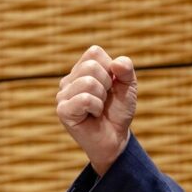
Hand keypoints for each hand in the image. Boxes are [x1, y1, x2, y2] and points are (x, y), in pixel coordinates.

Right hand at [56, 46, 136, 175]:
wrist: (116, 138)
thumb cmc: (118, 111)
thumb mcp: (128, 86)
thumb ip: (126, 70)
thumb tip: (116, 63)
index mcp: (81, 69)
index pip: (94, 52)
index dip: (110, 68)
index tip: (111, 85)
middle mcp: (69, 80)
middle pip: (91, 66)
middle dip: (107, 84)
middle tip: (104, 99)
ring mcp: (63, 95)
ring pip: (88, 82)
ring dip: (102, 98)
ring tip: (98, 108)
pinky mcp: (63, 110)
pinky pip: (84, 99)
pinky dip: (96, 107)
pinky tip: (93, 115)